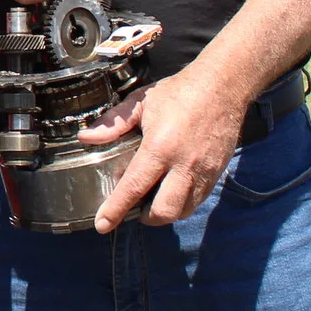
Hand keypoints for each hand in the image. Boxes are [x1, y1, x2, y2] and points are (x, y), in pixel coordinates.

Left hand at [82, 65, 251, 231]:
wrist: (223, 86)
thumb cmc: (180, 92)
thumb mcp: (140, 102)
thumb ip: (113, 123)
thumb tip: (87, 137)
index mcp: (160, 147)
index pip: (133, 187)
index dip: (115, 210)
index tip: (102, 225)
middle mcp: (183, 165)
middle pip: (164, 211)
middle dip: (146, 218)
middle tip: (134, 208)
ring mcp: (203, 171)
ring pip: (183, 211)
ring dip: (165, 212)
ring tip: (153, 199)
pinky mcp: (216, 173)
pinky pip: (198, 201)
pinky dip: (183, 203)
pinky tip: (172, 190)